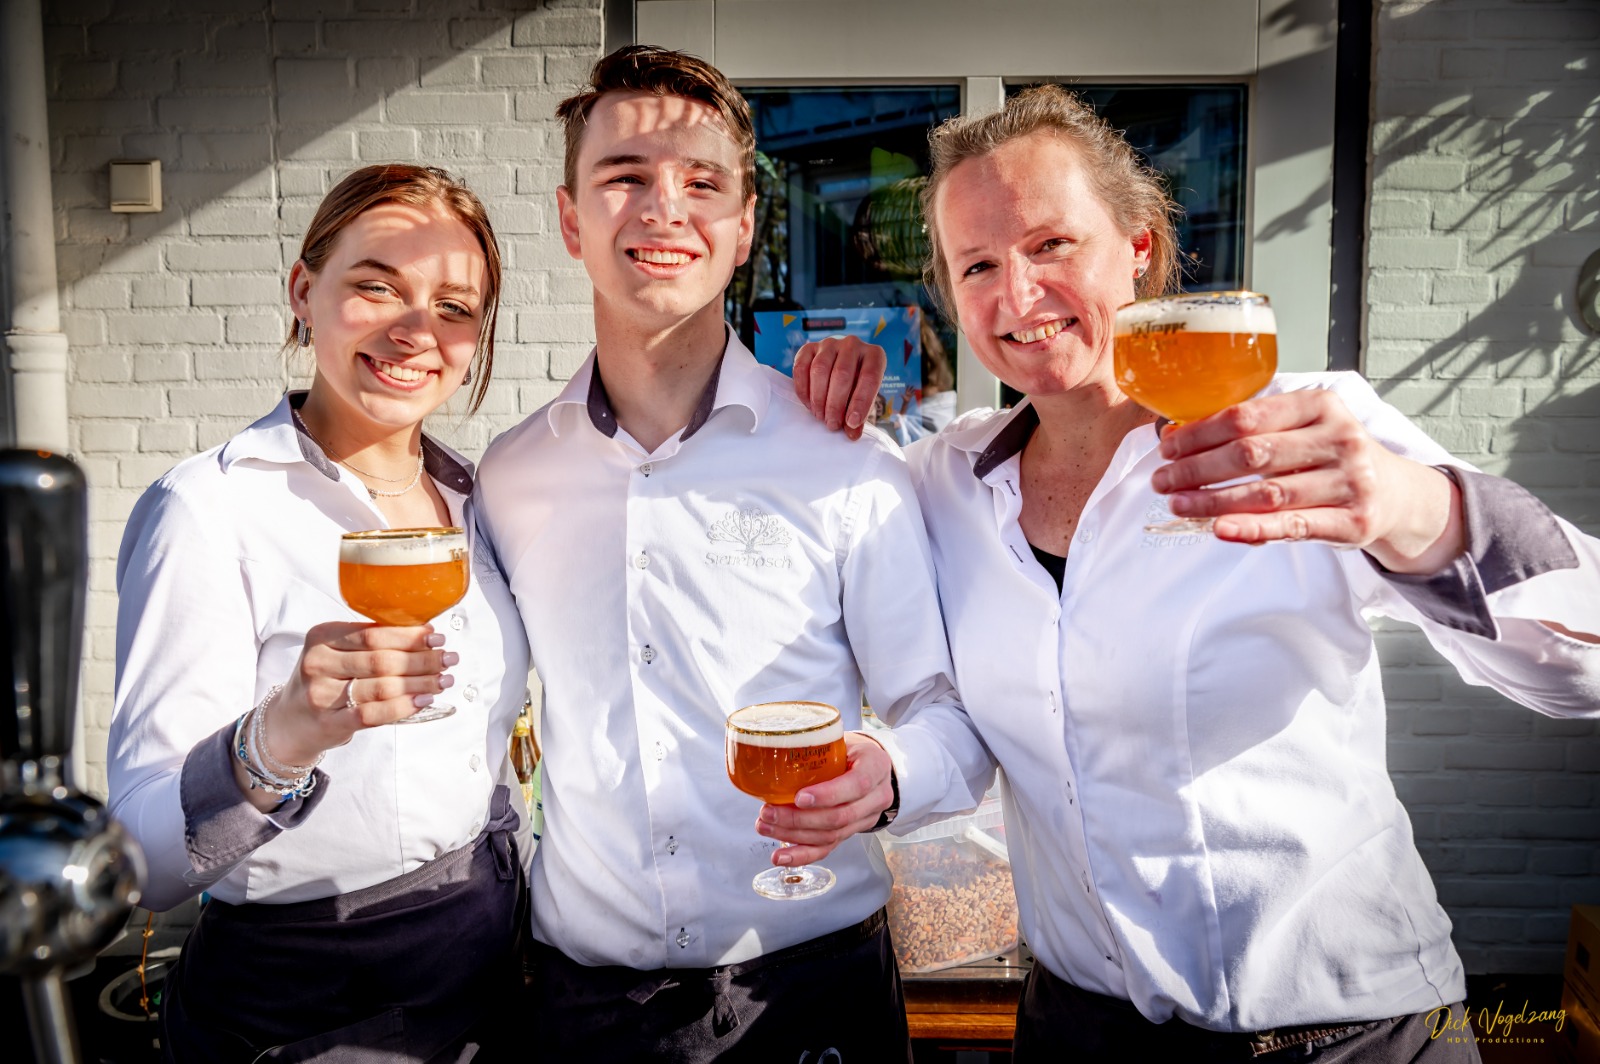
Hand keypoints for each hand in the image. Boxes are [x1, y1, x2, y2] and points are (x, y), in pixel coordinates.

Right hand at [271, 622, 454, 761]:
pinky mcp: (329, 723)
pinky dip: (403, 706)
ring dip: (420, 683)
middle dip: (422, 659)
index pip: (373, 634)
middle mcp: (318, 663)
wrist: (289, 722)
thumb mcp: (337, 652)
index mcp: (322, 637)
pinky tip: (424, 700)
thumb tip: (425, 633)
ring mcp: (321, 695)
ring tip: (443, 680)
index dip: (410, 636)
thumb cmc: (324, 681)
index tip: (437, 637)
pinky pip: (373, 714)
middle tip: (449, 659)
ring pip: (381, 686)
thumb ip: (372, 642)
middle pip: (381, 660)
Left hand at [755, 731, 893, 866]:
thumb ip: (820, 746)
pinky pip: (827, 848)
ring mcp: (865, 819)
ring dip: (794, 835)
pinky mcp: (851, 833)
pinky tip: (781, 856)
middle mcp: (876, 798)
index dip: (827, 794)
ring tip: (765, 826)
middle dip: (800, 819)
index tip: (799, 797)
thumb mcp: (844, 739)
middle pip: (839, 817)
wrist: (873, 767)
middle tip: (769, 812)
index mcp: (875, 767)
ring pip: (831, 835)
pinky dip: (802, 855)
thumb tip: (777, 748)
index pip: (856, 785)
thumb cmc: (853, 749)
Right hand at [792, 336, 886, 440]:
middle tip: (831, 424)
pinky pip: (801, 367)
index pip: (869, 377)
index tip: (851, 423)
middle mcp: (853, 344)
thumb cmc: (856, 386)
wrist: (842, 367)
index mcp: (874, 355)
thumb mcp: (863, 399)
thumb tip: (851, 434)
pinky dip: (803, 389)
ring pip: (820, 369)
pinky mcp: (809, 347)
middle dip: (835, 404)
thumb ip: (858, 416)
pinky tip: (809, 404)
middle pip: (841, 374)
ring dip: (818, 398)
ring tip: (820, 416)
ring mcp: (829, 343)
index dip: (860, 402)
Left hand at [1150, 390, 1464, 572]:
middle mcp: (1338, 438)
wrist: (1396, 494)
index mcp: (1320, 405)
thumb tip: (1179, 437)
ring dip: (1213, 500)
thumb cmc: (1332, 458)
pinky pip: (1293, 526)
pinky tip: (1219, 529)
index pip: (1246, 416)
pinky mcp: (1354, 521)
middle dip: (1197, 468)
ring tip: (1178, 503)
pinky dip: (1252, 529)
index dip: (1199, 433)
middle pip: (1251, 454)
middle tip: (1162, 480)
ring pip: (1266, 493)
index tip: (1167, 448)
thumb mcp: (1304, 428)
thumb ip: (1256, 429)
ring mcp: (1349, 480)